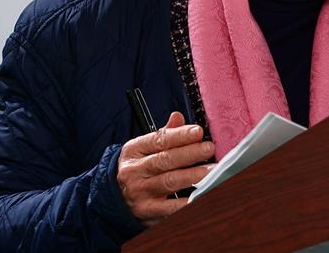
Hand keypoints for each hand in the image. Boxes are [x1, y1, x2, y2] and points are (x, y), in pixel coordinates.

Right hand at [117, 111, 214, 225]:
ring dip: (192, 176)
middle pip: (165, 160)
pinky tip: (201, 196)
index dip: (180, 135)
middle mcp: (135, 171)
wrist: (116, 197)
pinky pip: (170, 208)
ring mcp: (140, 192)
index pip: (159, 140)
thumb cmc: (139, 168)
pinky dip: (186, 203)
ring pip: (169, 182)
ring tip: (211, 171)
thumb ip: (164, 134)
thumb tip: (177, 117)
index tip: (199, 132)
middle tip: (209, 148)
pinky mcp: (147, 211)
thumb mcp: (144, 148)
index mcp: (134, 150)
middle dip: (190, 153)